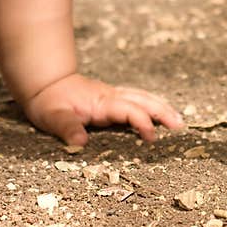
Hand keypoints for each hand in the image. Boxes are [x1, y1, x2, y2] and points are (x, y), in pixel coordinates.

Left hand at [22, 74, 183, 146]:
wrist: (46, 83)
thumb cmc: (48, 102)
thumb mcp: (52, 117)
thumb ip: (67, 128)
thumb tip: (80, 142)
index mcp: (103, 103)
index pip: (131, 111)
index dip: (143, 123)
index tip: (151, 138)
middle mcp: (113, 97)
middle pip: (145, 101)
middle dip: (163, 112)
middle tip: (180, 125)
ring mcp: (114, 96)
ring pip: (144, 98)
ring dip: (162, 107)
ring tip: (177, 119)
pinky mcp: (113, 98)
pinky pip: (139, 98)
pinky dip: (153, 104)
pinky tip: (160, 111)